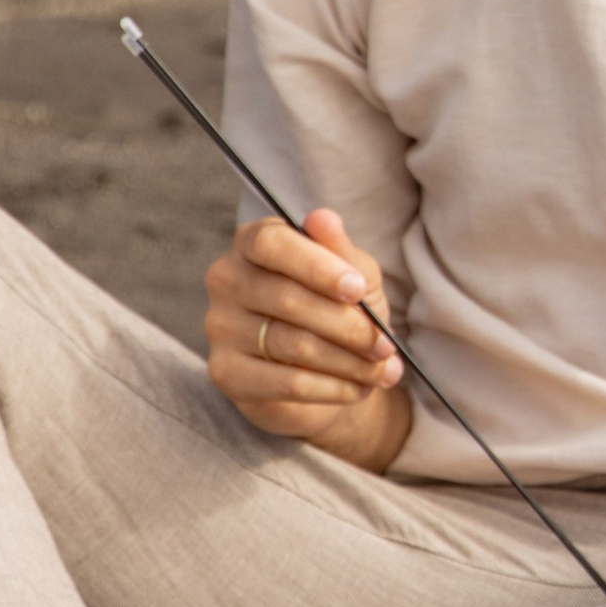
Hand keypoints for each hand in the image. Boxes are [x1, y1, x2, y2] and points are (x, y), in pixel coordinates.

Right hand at [205, 209, 411, 470]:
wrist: (322, 371)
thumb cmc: (337, 309)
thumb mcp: (352, 275)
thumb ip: (340, 251)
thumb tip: (323, 217)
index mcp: (254, 242)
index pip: (272, 243)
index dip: (317, 267)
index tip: (357, 289)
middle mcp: (227, 279)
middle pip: (289, 299)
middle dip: (350, 326)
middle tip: (385, 345)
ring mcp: (220, 327)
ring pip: (294, 344)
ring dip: (350, 362)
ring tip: (383, 370)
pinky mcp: (226, 373)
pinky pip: (287, 382)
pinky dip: (334, 388)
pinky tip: (359, 389)